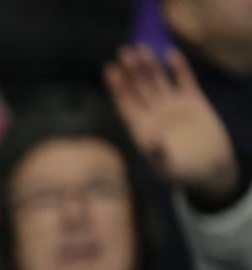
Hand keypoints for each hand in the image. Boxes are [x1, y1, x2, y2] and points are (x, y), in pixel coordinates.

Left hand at [106, 45, 240, 203]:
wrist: (210, 167)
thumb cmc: (183, 172)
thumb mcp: (169, 168)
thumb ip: (158, 155)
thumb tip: (150, 140)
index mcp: (142, 128)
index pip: (125, 104)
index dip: (117, 87)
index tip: (109, 70)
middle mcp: (154, 114)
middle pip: (139, 88)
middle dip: (130, 71)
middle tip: (123, 52)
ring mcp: (173, 105)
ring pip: (158, 81)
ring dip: (149, 65)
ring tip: (141, 48)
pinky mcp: (193, 100)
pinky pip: (184, 80)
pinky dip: (178, 68)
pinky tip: (170, 54)